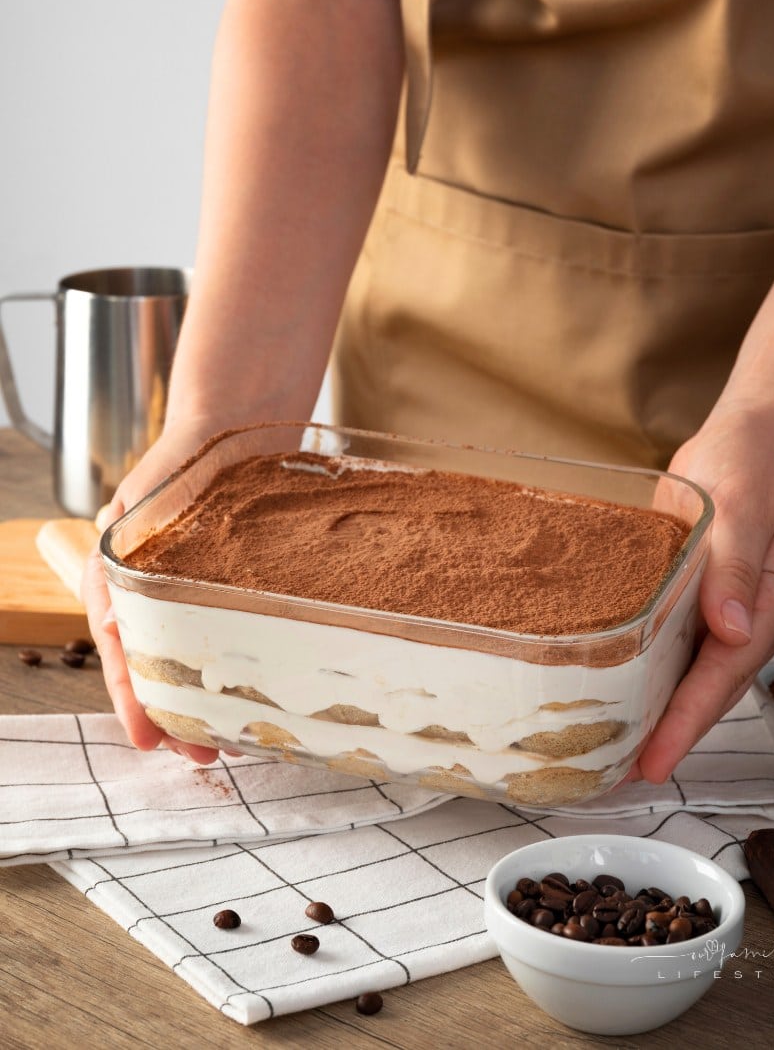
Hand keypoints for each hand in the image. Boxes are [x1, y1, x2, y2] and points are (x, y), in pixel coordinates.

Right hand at [81, 419, 222, 764]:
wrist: (233, 423)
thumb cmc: (181, 458)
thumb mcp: (142, 504)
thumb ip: (123, 559)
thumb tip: (110, 625)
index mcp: (118, 576)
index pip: (117, 648)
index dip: (131, 697)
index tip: (147, 738)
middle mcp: (151, 592)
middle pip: (155, 667)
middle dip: (175, 715)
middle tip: (202, 752)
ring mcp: (191, 592)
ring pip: (193, 659)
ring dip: (207, 701)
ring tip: (233, 737)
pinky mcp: (230, 588)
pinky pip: (230, 633)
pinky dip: (239, 666)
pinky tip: (261, 689)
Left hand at [637, 401, 773, 782]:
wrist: (746, 437)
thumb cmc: (750, 464)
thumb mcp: (743, 508)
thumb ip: (735, 568)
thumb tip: (730, 628)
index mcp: (766, 606)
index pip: (723, 679)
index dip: (686, 723)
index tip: (656, 760)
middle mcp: (743, 616)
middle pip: (706, 689)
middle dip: (668, 734)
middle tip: (623, 772)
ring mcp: (719, 608)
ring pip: (687, 672)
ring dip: (654, 708)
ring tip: (613, 744)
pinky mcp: (693, 593)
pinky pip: (670, 640)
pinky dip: (645, 666)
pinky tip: (614, 681)